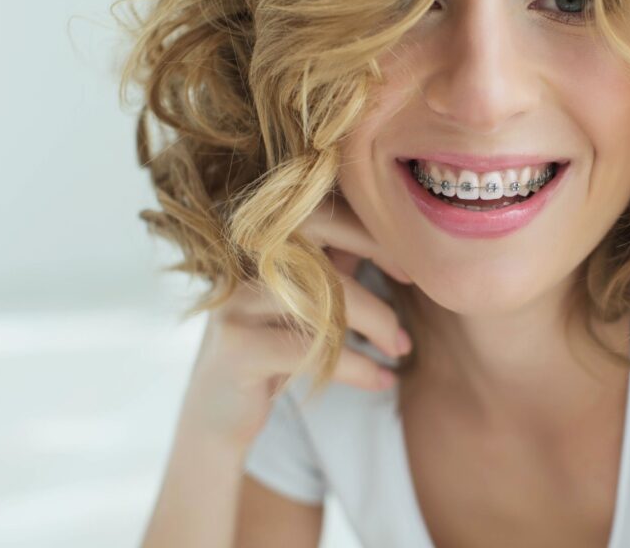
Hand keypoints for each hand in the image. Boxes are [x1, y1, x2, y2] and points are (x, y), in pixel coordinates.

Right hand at [178, 189, 413, 447]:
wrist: (219, 414)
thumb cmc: (273, 350)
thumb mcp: (308, 300)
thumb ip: (335, 265)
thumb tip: (393, 234)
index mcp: (263, 243)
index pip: (321, 215)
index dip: (370, 235)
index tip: (410, 268)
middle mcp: (243, 262)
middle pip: (324, 254)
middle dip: (375, 279)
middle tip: (408, 318)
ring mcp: (236, 302)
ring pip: (324, 302)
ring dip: (375, 326)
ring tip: (400, 350)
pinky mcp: (238, 347)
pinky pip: (313, 350)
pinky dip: (358, 367)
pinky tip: (382, 379)